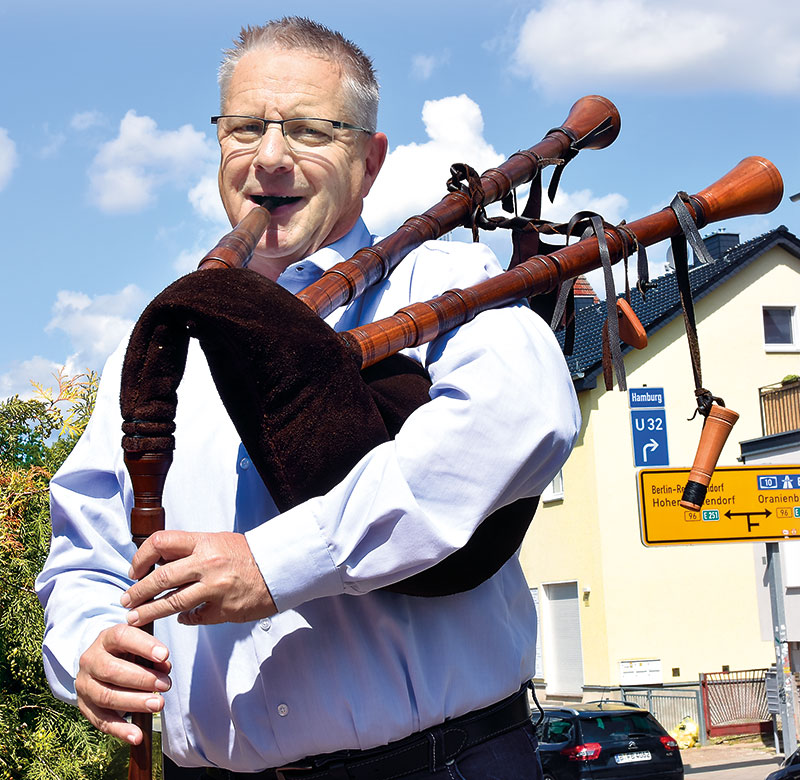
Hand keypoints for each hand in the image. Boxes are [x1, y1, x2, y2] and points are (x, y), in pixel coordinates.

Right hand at [76, 624, 170, 744]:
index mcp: (106, 638)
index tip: (165, 655)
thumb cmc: (127, 652)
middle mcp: (90, 660)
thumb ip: (153, 654)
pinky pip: (101, 721)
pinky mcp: (84, 706)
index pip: (122, 637)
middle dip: (142, 679)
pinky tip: (137, 735)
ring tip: (158, 704)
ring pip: (106, 696)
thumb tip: (165, 668)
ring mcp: (84, 684)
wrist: (101, 662)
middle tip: (165, 685)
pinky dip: (120, 730)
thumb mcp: (139, 646)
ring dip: (134, 703)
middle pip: (112, 670)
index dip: (144, 645)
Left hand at [122, 530, 275, 625]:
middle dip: (137, 592)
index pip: (160, 542)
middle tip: (126, 601)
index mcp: (204, 542)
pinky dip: (184, 619)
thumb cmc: (248, 554)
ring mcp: (215, 588)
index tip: (134, 571)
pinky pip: (194, 617)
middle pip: (160, 578)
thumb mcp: (217, 541)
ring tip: (135, 619)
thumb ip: (190, 551)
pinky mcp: (223, 609)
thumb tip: (159, 563)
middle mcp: (207, 564)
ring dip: (149, 612)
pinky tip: (180, 619)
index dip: (141, 557)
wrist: (280, 568)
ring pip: (171, 603)